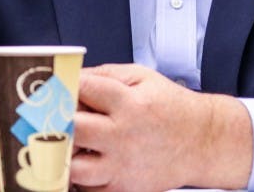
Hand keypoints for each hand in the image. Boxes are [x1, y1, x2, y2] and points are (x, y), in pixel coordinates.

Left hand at [70, 64, 252, 191]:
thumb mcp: (143, 77)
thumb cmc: (172, 108)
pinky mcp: (124, 187)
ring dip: (65, 155)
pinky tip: (82, 164)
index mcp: (129, 102)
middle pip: (71, 128)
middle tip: (50, 117)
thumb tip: (75, 78)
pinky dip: (79, 180)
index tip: (55, 87)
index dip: (64, 85)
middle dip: (56, 120)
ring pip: (73, 166)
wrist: (202, 141)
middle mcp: (123, 135)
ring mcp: (122, 165)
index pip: (82, 89)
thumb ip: (106, 74)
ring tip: (66, 144)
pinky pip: (88, 191)